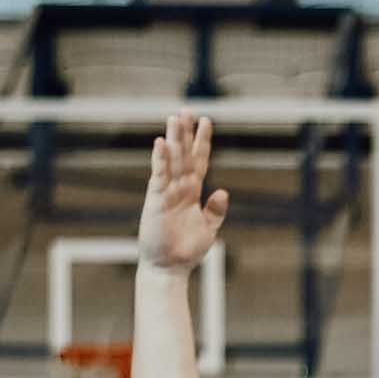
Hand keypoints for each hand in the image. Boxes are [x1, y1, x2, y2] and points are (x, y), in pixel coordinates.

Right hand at [141, 113, 227, 271]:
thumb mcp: (209, 230)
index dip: (202, 142)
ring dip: (173, 139)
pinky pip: (159, 176)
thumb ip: (216, 211)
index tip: (206, 121)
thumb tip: (223, 191)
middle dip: (186, 132)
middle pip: (184, 154)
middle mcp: (179, 188)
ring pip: (172, 160)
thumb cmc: (187, 250)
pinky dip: (160, 160)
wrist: (169, 268)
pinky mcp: (156, 200)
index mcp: (192, 192)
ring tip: (174, 118)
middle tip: (187, 109)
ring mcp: (167, 192)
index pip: (199, 161)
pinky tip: (161, 143)